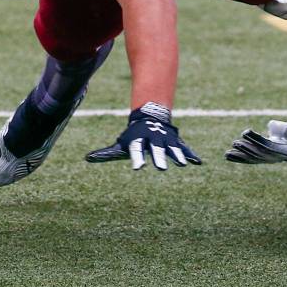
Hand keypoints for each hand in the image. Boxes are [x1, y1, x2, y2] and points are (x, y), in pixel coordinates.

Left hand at [85, 102, 201, 169]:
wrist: (150, 117)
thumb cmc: (133, 136)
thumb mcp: (120, 145)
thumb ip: (106, 154)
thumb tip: (87, 158)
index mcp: (139, 141)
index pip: (137, 150)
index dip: (137, 159)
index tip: (138, 168)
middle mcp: (153, 139)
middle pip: (156, 150)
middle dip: (159, 158)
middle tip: (161, 169)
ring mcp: (166, 140)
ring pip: (172, 148)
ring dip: (177, 156)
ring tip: (183, 164)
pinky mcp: (176, 142)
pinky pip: (185, 148)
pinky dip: (191, 155)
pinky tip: (198, 162)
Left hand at [225, 120, 286, 165]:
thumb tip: (271, 126)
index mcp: (285, 150)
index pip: (268, 146)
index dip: (256, 140)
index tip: (245, 132)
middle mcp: (275, 157)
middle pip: (259, 154)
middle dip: (246, 149)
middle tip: (235, 143)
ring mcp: (268, 159)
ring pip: (252, 159)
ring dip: (240, 156)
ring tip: (227, 153)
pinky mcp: (263, 159)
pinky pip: (250, 160)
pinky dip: (239, 158)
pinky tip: (228, 156)